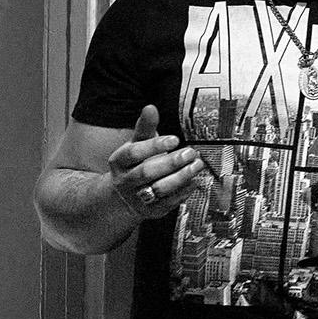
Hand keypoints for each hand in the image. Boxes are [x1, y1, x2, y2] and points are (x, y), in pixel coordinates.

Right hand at [108, 105, 200, 219]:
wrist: (123, 196)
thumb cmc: (135, 164)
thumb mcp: (137, 143)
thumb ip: (145, 127)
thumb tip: (150, 107)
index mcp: (119, 161)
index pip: (133, 153)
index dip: (154, 146)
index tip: (175, 139)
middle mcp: (126, 180)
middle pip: (146, 172)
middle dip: (171, 162)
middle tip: (191, 152)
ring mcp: (137, 197)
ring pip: (159, 189)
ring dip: (181, 177)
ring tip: (197, 165)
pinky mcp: (151, 210)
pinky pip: (168, 203)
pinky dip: (183, 192)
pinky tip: (195, 180)